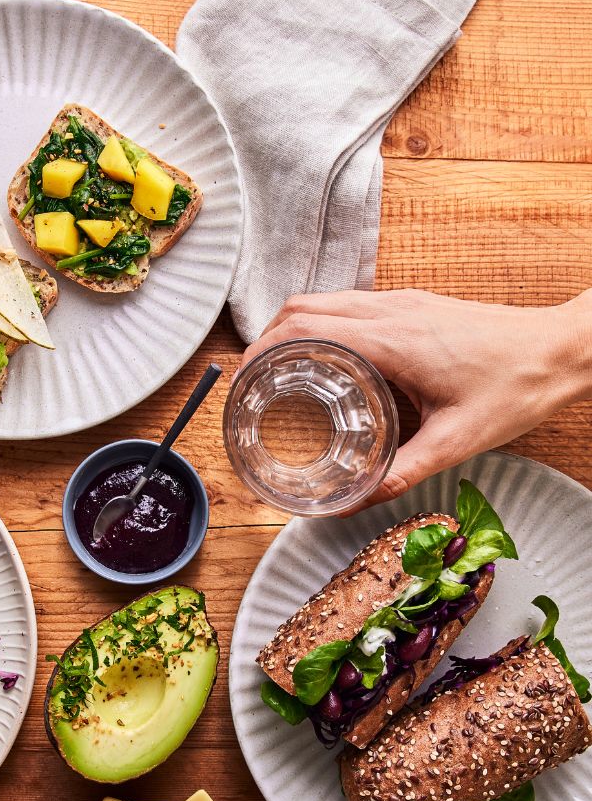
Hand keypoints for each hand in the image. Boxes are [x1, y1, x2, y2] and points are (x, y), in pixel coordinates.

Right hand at [242, 288, 591, 508]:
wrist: (564, 349)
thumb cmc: (517, 387)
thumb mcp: (456, 442)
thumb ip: (402, 473)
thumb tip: (356, 500)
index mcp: (391, 340)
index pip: (303, 328)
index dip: (260, 351)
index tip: (241, 381)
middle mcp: (389, 311)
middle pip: (301, 307)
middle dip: (263, 339)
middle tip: (250, 381)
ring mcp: (400, 302)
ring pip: (323, 300)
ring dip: (290, 328)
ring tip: (276, 369)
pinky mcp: (412, 305)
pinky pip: (348, 304)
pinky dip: (320, 324)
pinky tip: (324, 359)